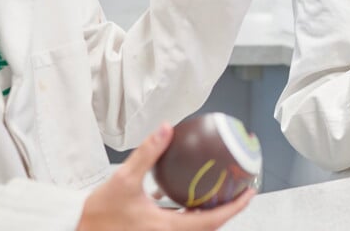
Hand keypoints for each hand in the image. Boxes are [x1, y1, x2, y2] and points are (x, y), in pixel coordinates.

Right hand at [77, 124, 254, 230]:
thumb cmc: (99, 215)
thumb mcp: (123, 180)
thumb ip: (147, 154)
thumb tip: (166, 129)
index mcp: (168, 228)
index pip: (212, 220)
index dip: (235, 207)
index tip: (250, 191)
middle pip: (209, 225)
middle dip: (228, 207)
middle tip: (242, 187)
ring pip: (195, 225)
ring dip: (210, 209)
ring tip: (221, 188)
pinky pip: (179, 222)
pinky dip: (189, 209)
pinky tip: (185, 192)